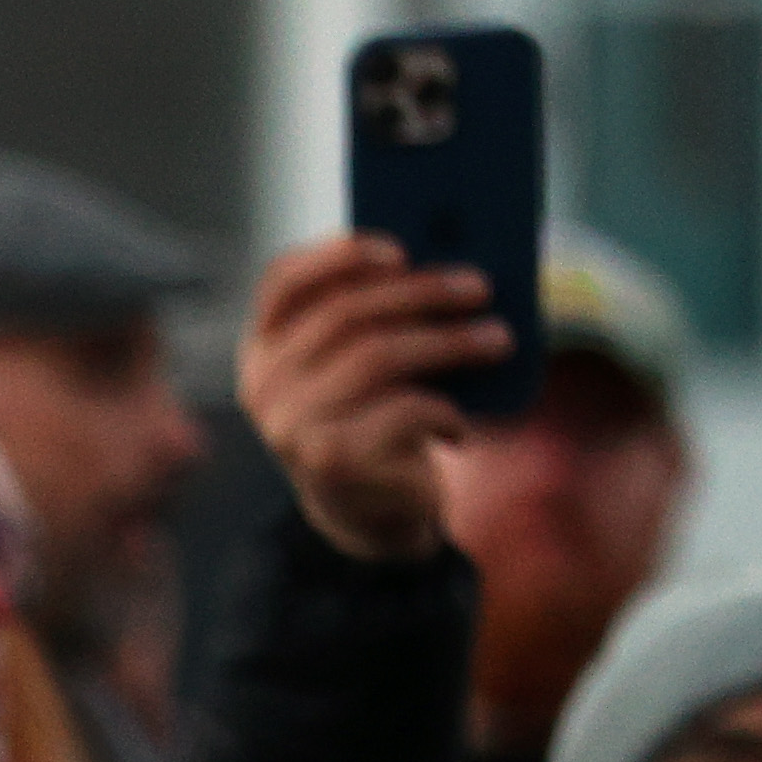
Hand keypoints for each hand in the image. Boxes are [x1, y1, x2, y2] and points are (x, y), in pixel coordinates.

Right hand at [236, 232, 510, 563]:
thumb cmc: (372, 419)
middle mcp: (264, 387)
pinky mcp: (331, 461)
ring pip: (379, 355)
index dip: (339, 255)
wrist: (366, 513)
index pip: (282, 283)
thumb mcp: (361, 364)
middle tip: (480, 287)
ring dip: (451, 343)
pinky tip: (458, 425)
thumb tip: (445, 263)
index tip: (401, 248)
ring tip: (498, 340)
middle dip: (423, 292)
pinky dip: (445, 411)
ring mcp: (291, 426)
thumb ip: (375, 317)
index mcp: (264, 350)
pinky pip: (404, 410)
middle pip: (346, 313)